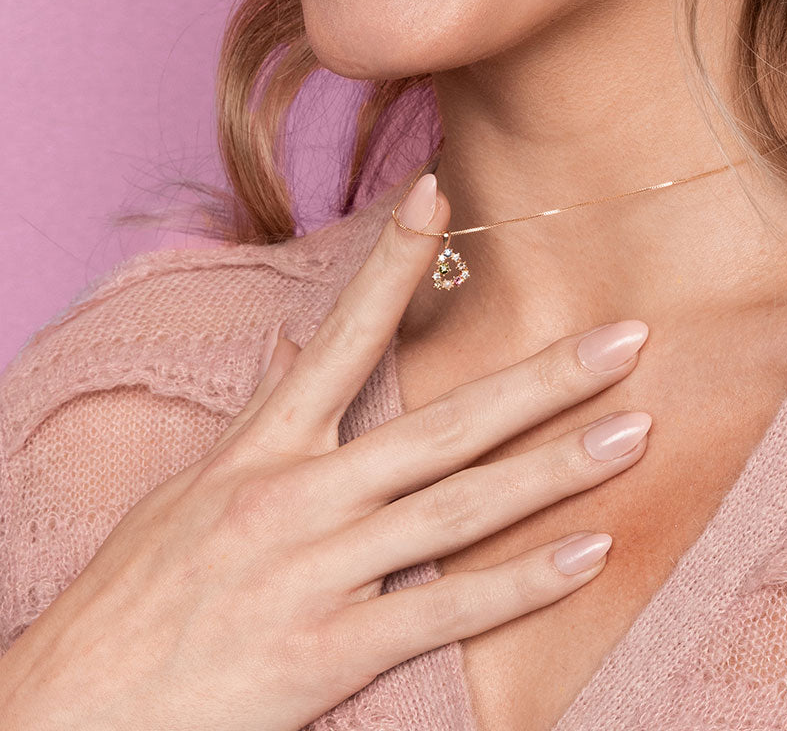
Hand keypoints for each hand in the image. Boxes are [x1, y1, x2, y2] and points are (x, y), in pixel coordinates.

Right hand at [0, 175, 652, 730]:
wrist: (71, 716)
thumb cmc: (131, 599)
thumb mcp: (187, 488)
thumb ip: (258, 419)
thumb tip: (295, 352)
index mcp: (262, 446)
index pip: (343, 333)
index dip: (394, 261)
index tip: (439, 191)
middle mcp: (295, 496)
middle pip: (444, 424)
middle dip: (543, 378)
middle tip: (627, 337)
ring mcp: (315, 573)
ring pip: (460, 507)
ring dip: (556, 468)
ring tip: (632, 431)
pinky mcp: (328, 653)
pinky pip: (445, 612)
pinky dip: (522, 584)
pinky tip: (590, 551)